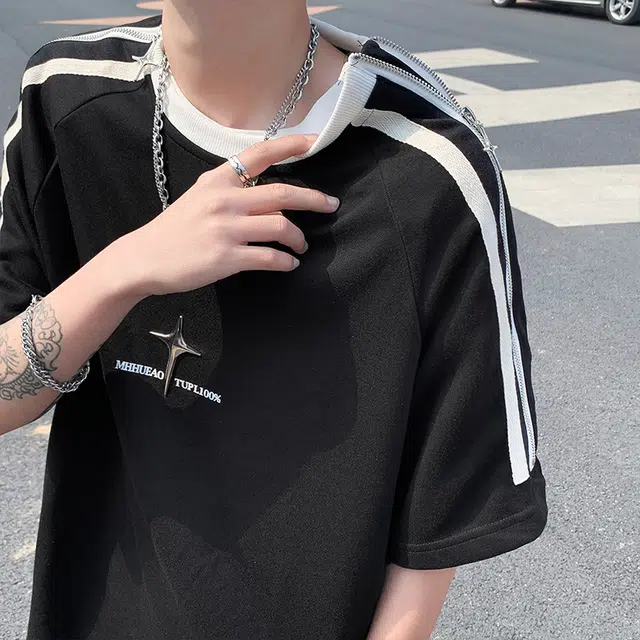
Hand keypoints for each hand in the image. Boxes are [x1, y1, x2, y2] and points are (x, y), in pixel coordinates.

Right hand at [119, 134, 338, 297]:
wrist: (144, 257)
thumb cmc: (175, 229)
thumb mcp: (200, 197)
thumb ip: (233, 192)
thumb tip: (273, 203)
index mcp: (218, 180)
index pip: (259, 154)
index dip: (291, 145)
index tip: (315, 141)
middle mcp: (224, 200)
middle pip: (283, 194)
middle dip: (314, 199)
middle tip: (331, 205)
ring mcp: (226, 229)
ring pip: (281, 226)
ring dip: (299, 238)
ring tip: (301, 245)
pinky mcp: (226, 257)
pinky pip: (269, 258)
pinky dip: (286, 262)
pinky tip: (289, 264)